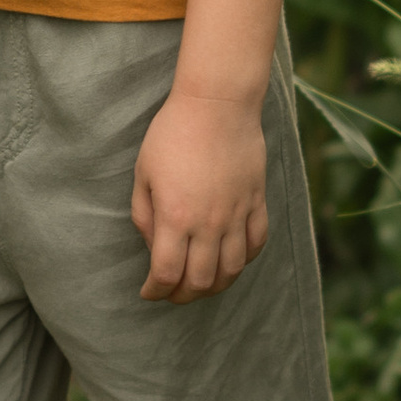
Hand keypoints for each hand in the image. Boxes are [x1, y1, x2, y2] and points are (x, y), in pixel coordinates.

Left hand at [131, 83, 268, 302]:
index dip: (156, 291)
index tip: (148, 292)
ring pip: (231, 271)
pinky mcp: (257, 202)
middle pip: (200, 281)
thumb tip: (154, 248)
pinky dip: (243, 261)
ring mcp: (237, 214)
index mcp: (175, 217)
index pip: (167, 274)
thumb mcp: (143, 173)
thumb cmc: (173, 133)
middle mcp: (209, 223)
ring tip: (201, 285)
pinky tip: (230, 260)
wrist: (217, 104)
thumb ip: (144, 216)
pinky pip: (256, 244)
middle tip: (171, 294)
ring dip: (214, 286)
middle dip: (182, 296)